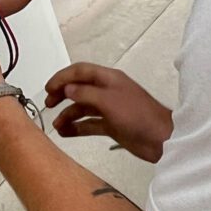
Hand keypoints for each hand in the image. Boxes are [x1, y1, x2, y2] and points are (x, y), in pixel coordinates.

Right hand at [45, 63, 172, 162]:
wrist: (162, 139)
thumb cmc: (136, 115)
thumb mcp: (109, 101)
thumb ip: (85, 94)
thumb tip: (67, 88)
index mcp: (108, 78)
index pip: (80, 71)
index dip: (62, 77)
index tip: (48, 89)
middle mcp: (107, 91)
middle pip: (79, 88)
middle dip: (62, 94)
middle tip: (48, 104)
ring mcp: (109, 109)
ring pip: (82, 108)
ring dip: (68, 114)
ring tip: (56, 124)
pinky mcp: (111, 125)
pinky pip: (89, 124)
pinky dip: (77, 127)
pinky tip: (65, 133)